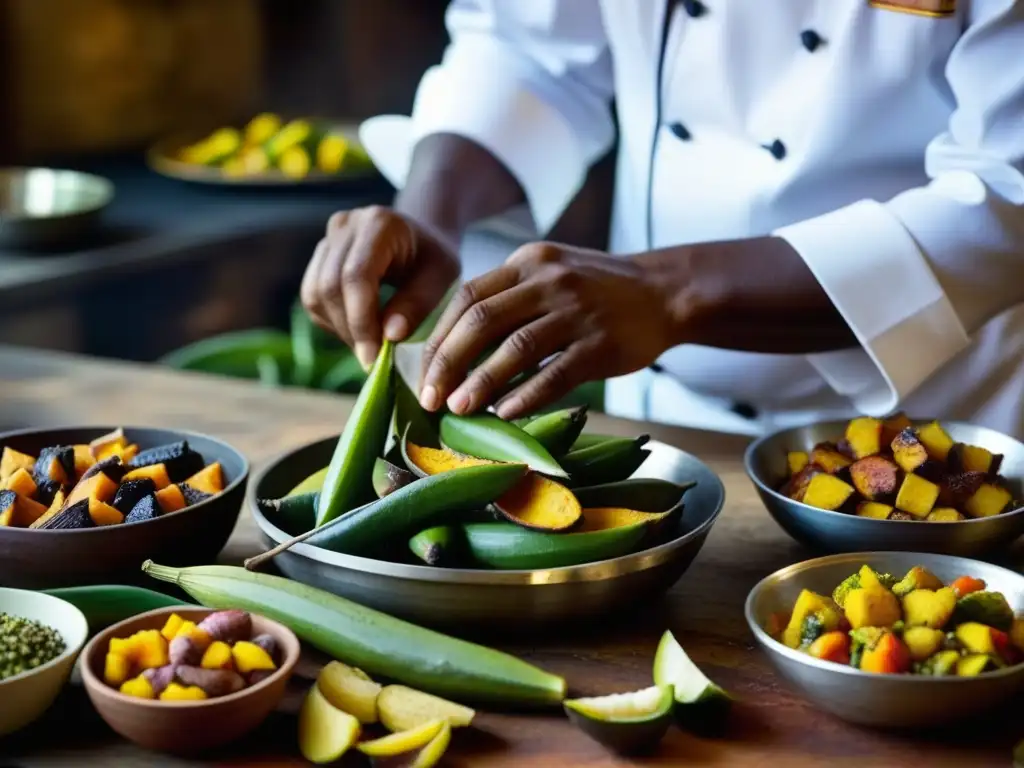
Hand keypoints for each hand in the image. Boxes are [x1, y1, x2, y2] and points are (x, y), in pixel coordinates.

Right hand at [301, 206, 459, 367]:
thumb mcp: (441, 278)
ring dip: (339, 328)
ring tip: (369, 346)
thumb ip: (418, 304)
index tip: (373, 357)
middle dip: (350, 330)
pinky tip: (359, 330)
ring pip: (315, 294)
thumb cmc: (435, 259)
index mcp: (379, 223)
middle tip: (372, 360)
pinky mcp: (319, 257)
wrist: (422, 239)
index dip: (361, 320)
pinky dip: (333, 321)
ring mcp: (328, 239)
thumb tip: (389, 337)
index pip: (356, 276)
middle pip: (330, 286)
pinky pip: (313, 297)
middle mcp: (346, 225)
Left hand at [419, 242, 677, 418]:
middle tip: (429, 398)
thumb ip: (509, 299)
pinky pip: (555, 373)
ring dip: (481, 382)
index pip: (468, 297)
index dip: (440, 337)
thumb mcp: (551, 274)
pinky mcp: (602, 345)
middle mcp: (549, 281)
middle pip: (482, 321)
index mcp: (528, 262)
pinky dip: (525, 395)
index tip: (422, 371)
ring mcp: (577, 311)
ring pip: (515, 348)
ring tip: (457, 409)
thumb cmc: (597, 291)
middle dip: (449, 363)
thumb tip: (455, 351)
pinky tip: (504, 414)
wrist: (666, 292)